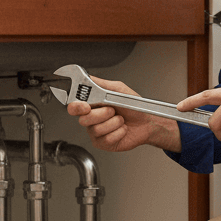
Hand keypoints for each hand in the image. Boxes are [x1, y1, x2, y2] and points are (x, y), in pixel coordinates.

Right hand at [65, 75, 180, 152]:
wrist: (147, 122)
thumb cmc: (134, 107)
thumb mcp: (119, 89)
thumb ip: (102, 84)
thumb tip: (88, 77)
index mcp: (92, 105)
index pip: (74, 107)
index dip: (76, 107)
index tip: (85, 106)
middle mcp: (91, 119)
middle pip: (84, 119)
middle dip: (102, 114)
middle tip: (113, 110)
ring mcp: (96, 132)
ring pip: (97, 129)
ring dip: (114, 123)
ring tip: (121, 120)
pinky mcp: (103, 143)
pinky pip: (106, 139)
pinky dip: (119, 132)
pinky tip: (122, 129)